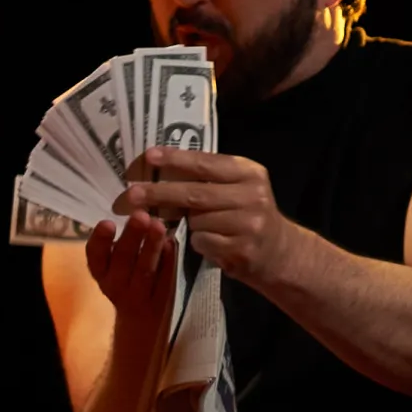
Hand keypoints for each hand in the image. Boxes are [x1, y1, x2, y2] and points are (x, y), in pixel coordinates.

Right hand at [86, 210, 175, 319]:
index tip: (108, 223)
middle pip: (123, 260)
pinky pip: (164, 281)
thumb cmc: (128, 279)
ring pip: (144, 271)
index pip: (95, 256)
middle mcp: (115, 284)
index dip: (100, 241)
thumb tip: (139, 204)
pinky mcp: (158, 302)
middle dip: (132, 237)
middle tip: (141, 215)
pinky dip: (168, 262)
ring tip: (159, 226)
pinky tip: (173, 245)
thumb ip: (125, 240)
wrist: (140, 323)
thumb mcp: (117, 263)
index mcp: (102, 271)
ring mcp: (137, 295)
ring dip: (151, 247)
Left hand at [115, 147, 292, 283]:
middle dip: (159, 193)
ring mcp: (249, 224)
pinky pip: (202, 242)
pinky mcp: (241, 249)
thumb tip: (160, 168)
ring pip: (196, 221)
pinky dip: (198, 243)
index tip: (148, 157)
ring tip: (196, 227)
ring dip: (186, 225)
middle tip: (131, 194)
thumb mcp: (238, 189)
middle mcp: (252, 195)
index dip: (175, 159)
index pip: (205, 163)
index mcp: (248, 173)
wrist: (281, 254)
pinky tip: (209, 244)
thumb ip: (209, 179)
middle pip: (194, 193)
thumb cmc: (248, 216)